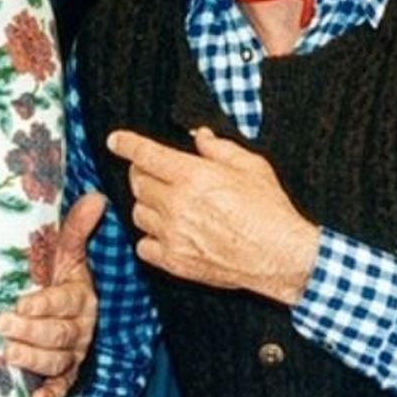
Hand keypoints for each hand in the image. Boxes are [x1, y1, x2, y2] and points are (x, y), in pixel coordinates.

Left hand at [0, 191, 104, 396]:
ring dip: (35, 360)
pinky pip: (63, 388)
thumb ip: (76, 228)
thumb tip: (96, 197)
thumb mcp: (67, 253)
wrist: (68, 310)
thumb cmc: (60, 277)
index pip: (65, 301)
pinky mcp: (67, 375)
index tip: (21, 304)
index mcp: (81, 296)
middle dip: (31, 331)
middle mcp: (81, 328)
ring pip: (58, 360)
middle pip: (59, 334)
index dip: (44, 304)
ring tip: (10, 355)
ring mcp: (74, 354)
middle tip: (3, 325)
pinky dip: (51, 395)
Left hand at [110, 127, 321, 304]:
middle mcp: (177, 204)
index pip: (146, 154)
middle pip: (138, 182)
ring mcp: (173, 235)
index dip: (126, 144)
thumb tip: (200, 135)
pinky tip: (167, 234)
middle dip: (142, 174)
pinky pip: (144, 246)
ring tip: (168, 205)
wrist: (280, 256)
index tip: (116, 141)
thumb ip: (219, 148)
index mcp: (193, 175)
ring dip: (148, 206)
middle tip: (156, 174)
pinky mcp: (175, 261)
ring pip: (138, 213)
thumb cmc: (270, 210)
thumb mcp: (251, 166)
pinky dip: (150, 239)